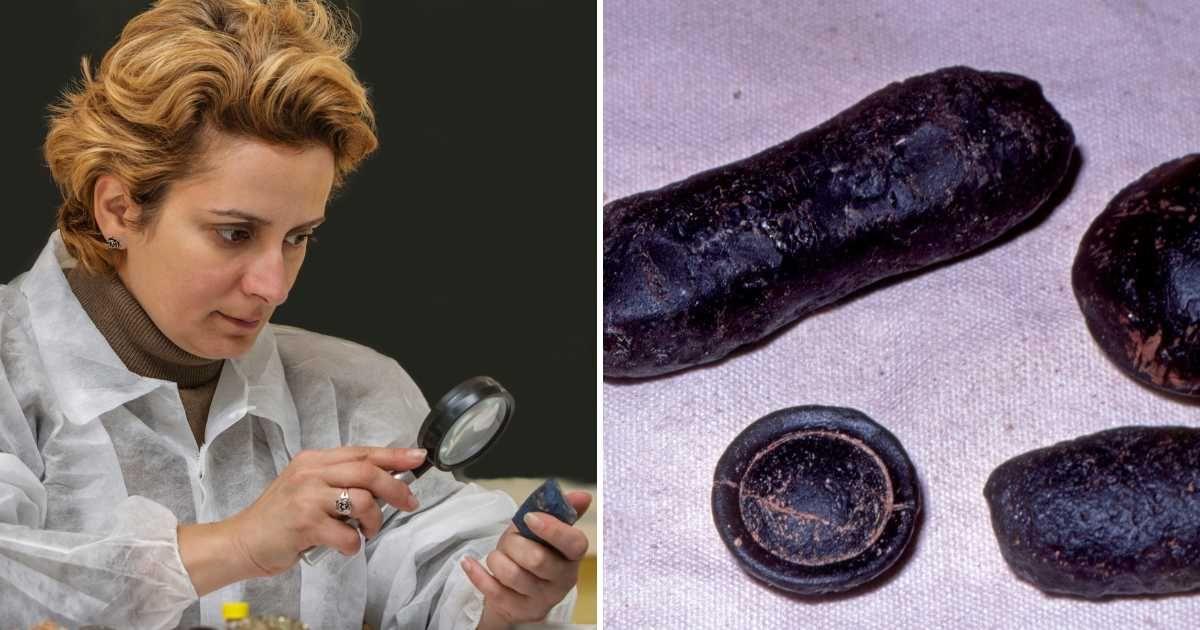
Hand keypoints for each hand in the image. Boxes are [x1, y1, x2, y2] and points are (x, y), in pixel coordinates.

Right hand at [228, 446, 425, 575]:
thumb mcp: (307, 488)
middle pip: (368, 471)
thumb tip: (383, 483)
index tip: (418, 458)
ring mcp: (307, 497)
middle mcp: (311, 473)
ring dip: (374, 521)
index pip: (362, 452)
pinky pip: (346, 534)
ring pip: (362, 500)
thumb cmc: (279, 519)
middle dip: (396, 488)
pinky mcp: (305, 523)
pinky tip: (344, 547)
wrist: (241, 541)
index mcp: (314, 461)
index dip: (394, 455)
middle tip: (409, 503)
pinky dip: (353, 545)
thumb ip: (338, 481)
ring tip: (365, 532)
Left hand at [463, 491, 591, 628]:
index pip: (574, 544)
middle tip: (509, 540)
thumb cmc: (533, 553)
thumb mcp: (545, 531)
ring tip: (497, 555)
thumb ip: (560, 512)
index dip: (553, 529)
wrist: (518, 592)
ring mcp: (540, 599)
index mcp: (572, 557)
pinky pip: (493, 591)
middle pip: (537, 559)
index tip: (530, 518)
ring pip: (512, 574)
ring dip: (496, 558)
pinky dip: (477, 574)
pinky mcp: (518, 610)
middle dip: (514, 543)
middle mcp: (561, 581)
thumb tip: (583, 496)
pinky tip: (469, 563)